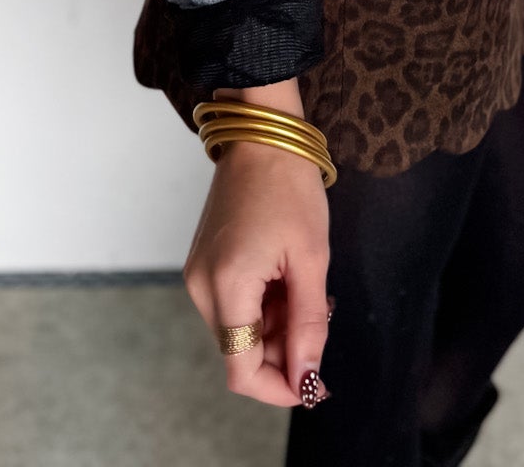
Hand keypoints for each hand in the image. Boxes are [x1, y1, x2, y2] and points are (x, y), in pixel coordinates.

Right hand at [181, 77, 331, 407]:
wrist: (261, 134)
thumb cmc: (290, 187)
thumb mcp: (311, 259)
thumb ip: (308, 325)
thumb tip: (306, 381)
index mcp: (226, 286)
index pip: (242, 370)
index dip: (279, 389)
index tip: (316, 384)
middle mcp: (202, 286)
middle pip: (241, 350)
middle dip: (284, 350)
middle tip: (323, 318)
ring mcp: (199, 272)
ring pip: (239, 328)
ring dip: (276, 325)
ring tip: (310, 291)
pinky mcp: (204, 261)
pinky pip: (234, 303)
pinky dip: (263, 305)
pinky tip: (289, 279)